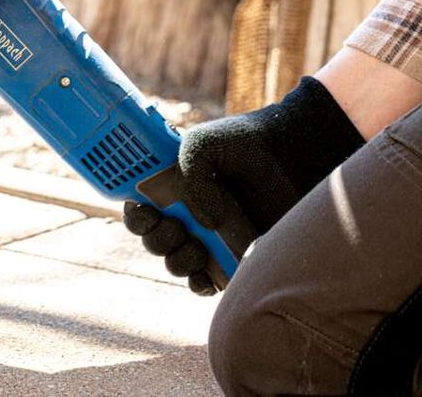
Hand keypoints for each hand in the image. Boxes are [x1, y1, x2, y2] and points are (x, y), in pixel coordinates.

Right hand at [123, 77, 364, 294]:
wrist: (290, 154)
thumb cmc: (243, 143)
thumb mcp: (203, 145)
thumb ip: (188, 176)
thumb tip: (202, 222)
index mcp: (170, 191)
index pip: (139, 213)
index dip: (136, 218)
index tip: (145, 212)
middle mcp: (185, 217)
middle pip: (154, 243)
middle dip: (158, 239)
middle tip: (177, 227)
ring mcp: (209, 240)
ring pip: (176, 265)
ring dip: (178, 260)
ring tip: (197, 246)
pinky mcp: (234, 258)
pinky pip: (207, 283)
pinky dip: (202, 283)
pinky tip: (207, 274)